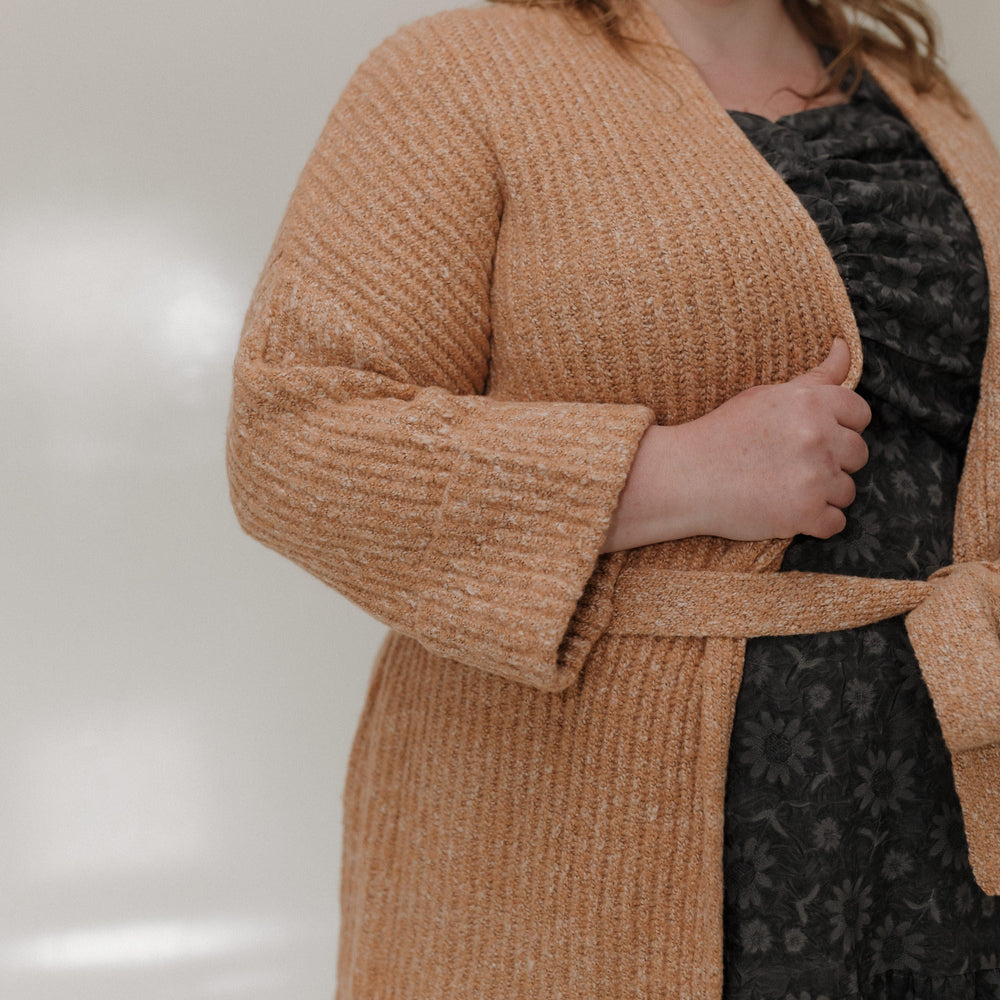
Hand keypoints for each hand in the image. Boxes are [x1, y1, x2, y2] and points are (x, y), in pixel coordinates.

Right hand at [681, 337, 870, 540]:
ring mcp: (814, 477)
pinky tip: (786, 510)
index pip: (861, 414)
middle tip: (792, 464)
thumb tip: (844, 345)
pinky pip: (835, 523)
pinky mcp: (805, 513)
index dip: (841, 427)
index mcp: (810, 403)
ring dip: (822, 493)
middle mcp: (817, 437)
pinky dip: (814, 522)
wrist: (685, 477)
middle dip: (833, 461)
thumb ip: (815, 377)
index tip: (813, 437)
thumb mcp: (767, 395)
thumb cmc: (724, 433)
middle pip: (859, 454)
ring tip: (785, 488)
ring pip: (847, 490)